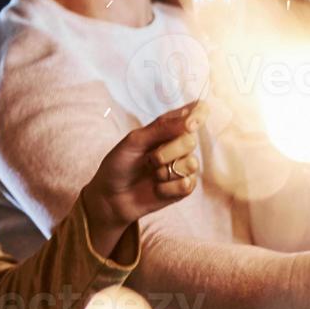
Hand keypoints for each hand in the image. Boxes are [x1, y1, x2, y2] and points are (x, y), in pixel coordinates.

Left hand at [81, 102, 205, 236]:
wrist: (111, 196)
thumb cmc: (120, 164)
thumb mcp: (134, 141)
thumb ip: (161, 128)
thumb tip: (189, 120)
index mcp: (170, 127)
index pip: (196, 111)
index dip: (198, 114)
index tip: (190, 124)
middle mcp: (180, 144)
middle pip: (191, 140)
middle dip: (168, 152)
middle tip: (149, 160)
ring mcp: (184, 166)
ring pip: (191, 164)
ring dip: (165, 171)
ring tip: (152, 175)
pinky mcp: (185, 187)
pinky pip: (186, 185)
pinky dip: (167, 188)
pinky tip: (156, 189)